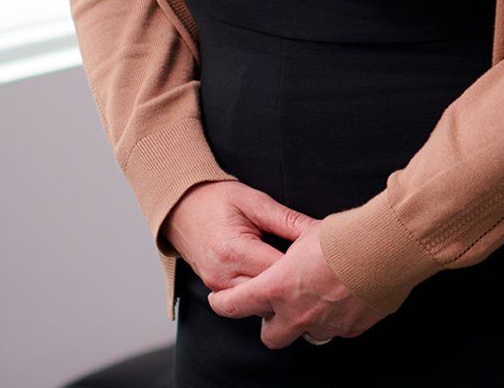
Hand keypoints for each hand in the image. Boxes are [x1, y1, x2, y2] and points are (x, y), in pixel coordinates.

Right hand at [163, 181, 314, 292]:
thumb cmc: (216, 199)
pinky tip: (277, 278)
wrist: (181, 207)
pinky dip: (263, 293)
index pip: (278, 271)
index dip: (304, 265)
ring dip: (278, 292)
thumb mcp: (255, 201)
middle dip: (294, 283)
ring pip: (258, 304)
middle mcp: (223, 276)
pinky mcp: (216, 289)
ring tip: (299, 273)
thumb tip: (316, 230)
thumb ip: (286, 219)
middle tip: (316, 269)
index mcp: (234, 251)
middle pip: (270, 295)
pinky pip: (245, 301)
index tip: (322, 257)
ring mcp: (217, 286)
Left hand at [207, 218, 387, 347]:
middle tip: (278, 304)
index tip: (219, 300)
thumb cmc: (346, 235)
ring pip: (306, 333)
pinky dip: (336, 316)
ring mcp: (324, 325)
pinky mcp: (350, 329)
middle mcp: (297, 313)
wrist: (386, 248)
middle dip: (270, 323)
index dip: (223, 303)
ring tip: (321, 293)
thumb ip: (293, 248)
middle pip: (269, 336)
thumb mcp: (308, 232)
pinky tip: (347, 294)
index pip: (236, 304)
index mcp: (279, 287)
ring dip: (308, 318)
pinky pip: (336, 329)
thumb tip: (292, 247)